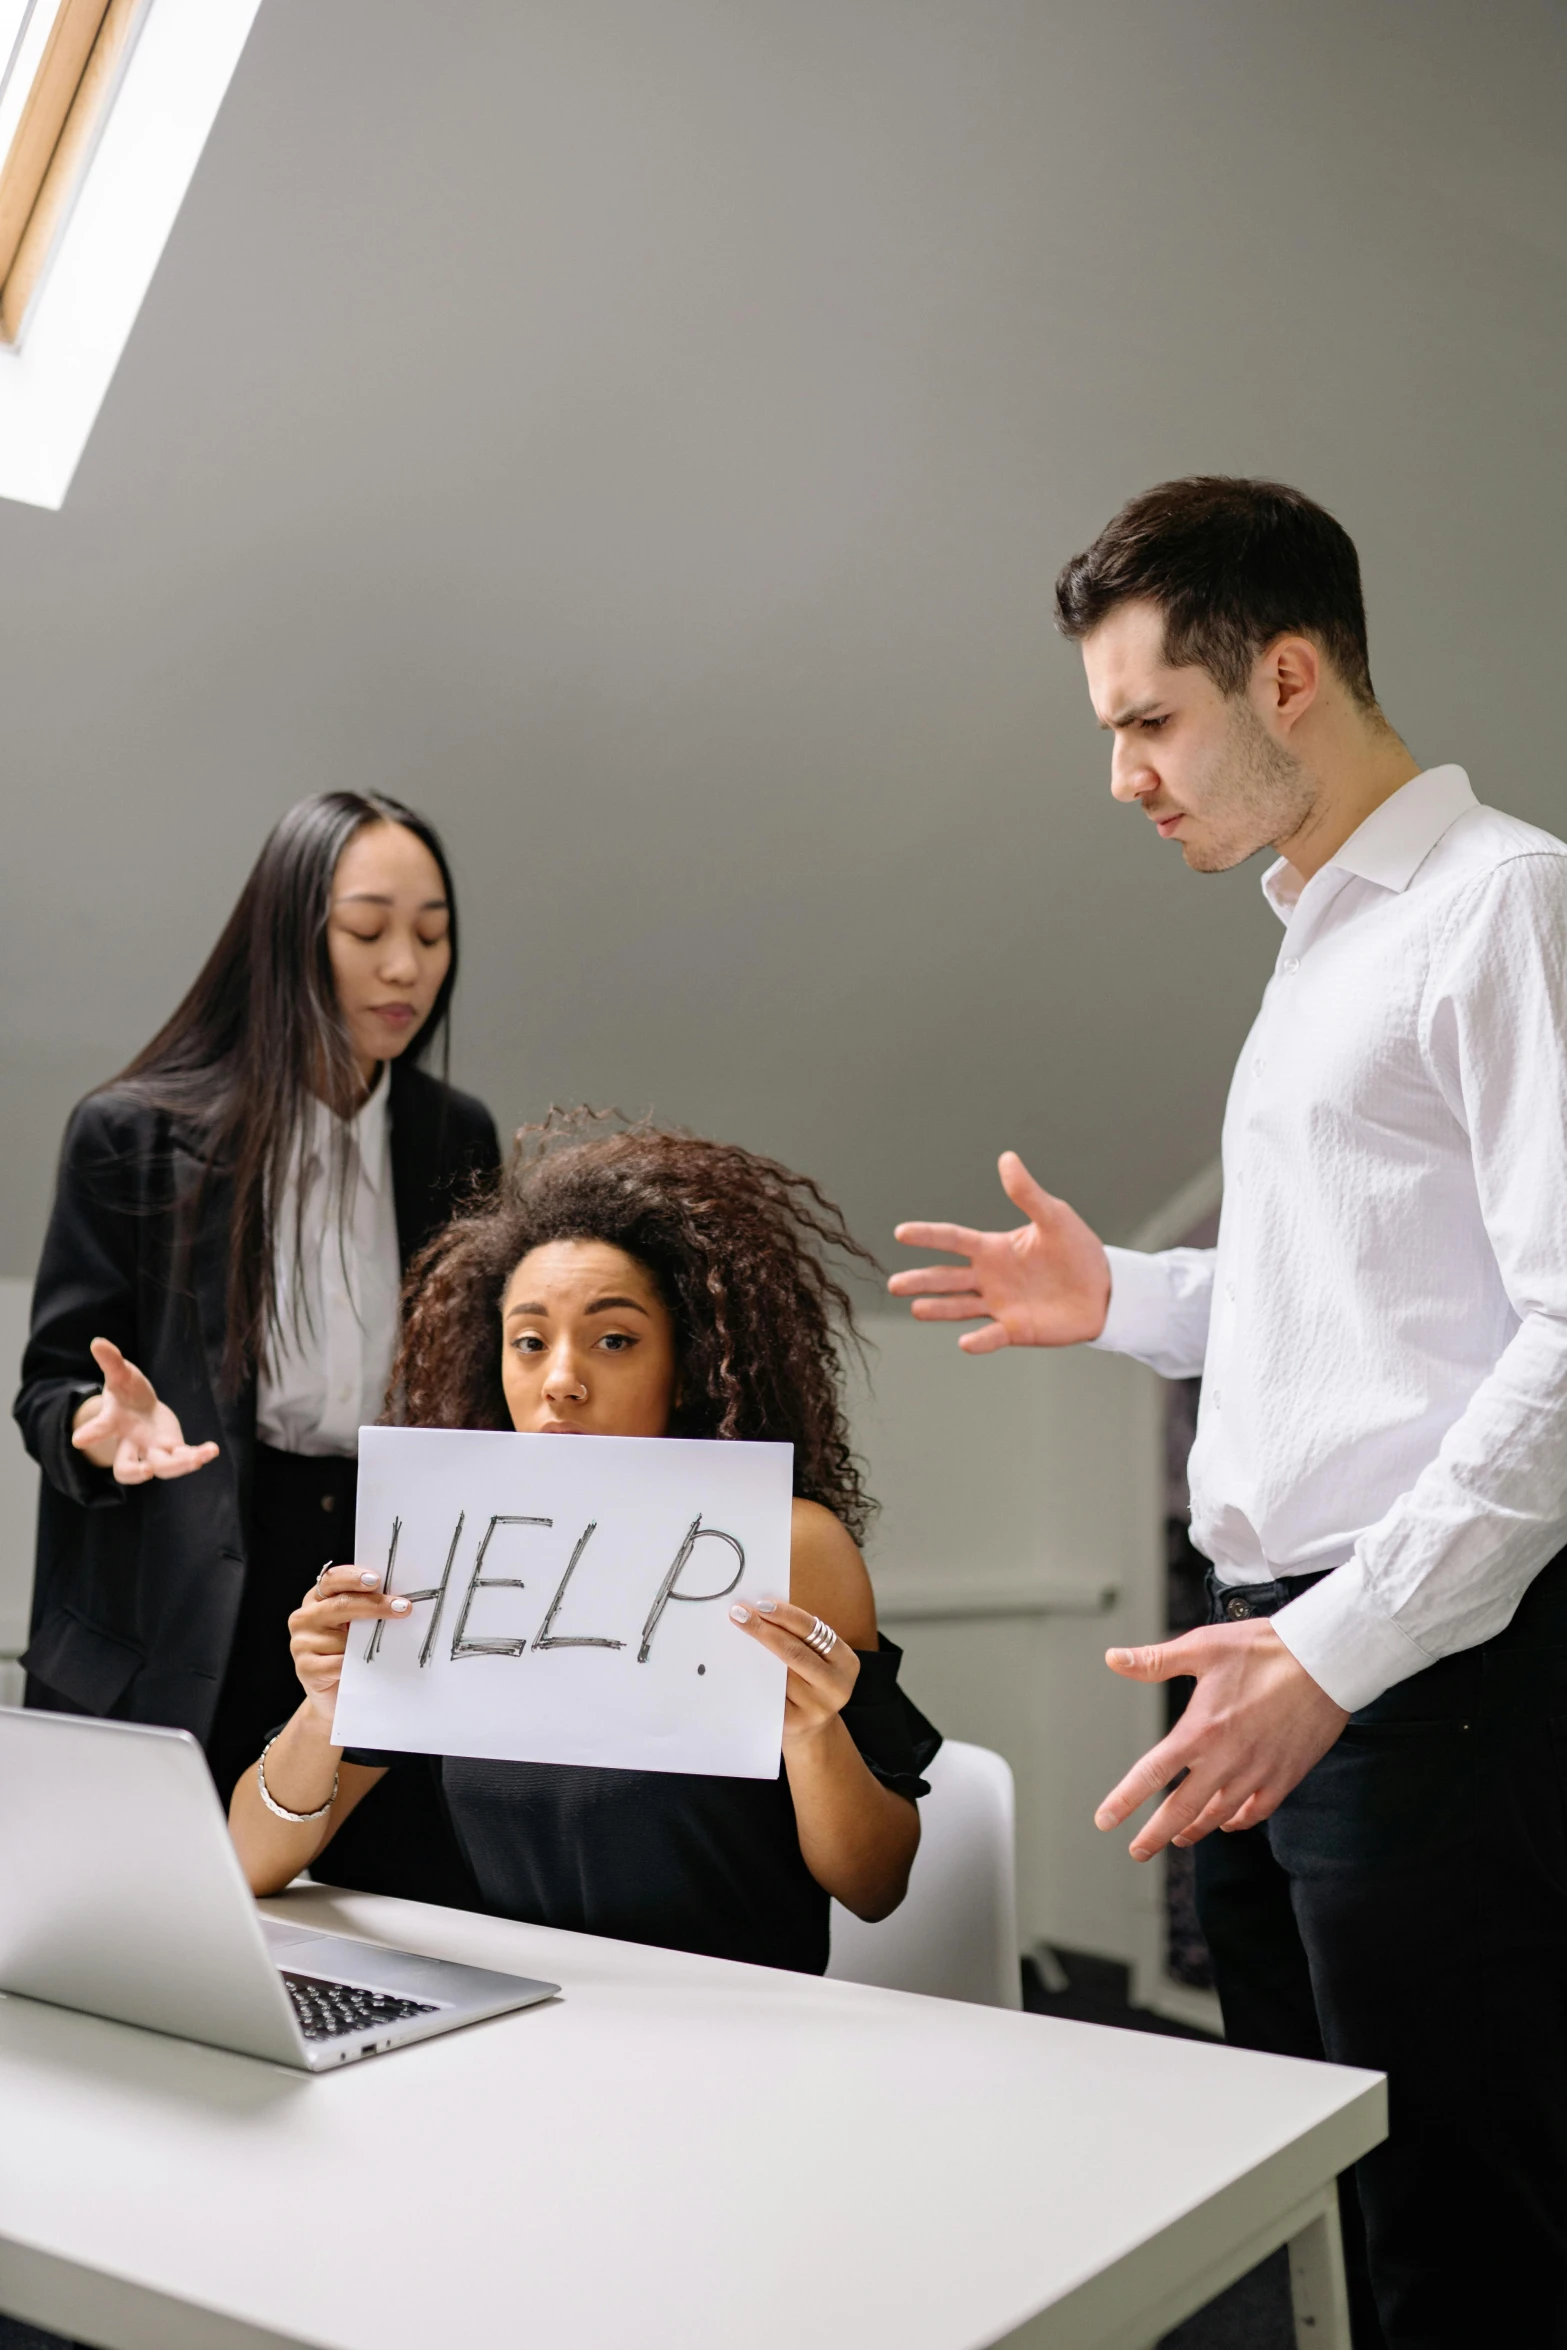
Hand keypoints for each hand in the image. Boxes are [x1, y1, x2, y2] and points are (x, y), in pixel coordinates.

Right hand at [70, 1336, 220, 1483]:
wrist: (142, 1410)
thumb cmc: (127, 1392)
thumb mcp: (120, 1374)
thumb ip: (111, 1361)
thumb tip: (97, 1341)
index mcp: (113, 1424)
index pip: (101, 1429)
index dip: (91, 1433)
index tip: (79, 1440)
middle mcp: (131, 1444)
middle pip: (125, 1468)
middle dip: (135, 1473)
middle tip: (148, 1471)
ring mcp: (152, 1450)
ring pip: (162, 1467)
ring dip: (179, 1465)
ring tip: (197, 1459)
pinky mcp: (173, 1449)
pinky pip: (185, 1457)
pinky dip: (199, 1455)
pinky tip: (212, 1450)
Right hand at [289, 1565, 412, 1728]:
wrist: (335, 1696)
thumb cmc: (351, 1654)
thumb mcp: (357, 1626)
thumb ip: (366, 1610)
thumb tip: (399, 1598)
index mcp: (317, 1599)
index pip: (332, 1580)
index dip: (353, 1577)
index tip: (377, 1580)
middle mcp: (304, 1618)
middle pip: (340, 1605)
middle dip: (375, 1605)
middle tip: (402, 1607)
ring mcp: (301, 1644)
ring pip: (341, 1638)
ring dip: (368, 1641)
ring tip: (391, 1644)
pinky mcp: (305, 1669)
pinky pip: (338, 1663)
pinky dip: (357, 1664)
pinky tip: (370, 1667)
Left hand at [730, 1597, 859, 1743]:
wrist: (811, 1729)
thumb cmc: (809, 1682)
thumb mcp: (816, 1658)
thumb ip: (799, 1638)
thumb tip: (761, 1610)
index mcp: (846, 1662)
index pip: (813, 1631)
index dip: (786, 1615)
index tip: (760, 1604)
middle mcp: (837, 1686)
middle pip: (794, 1652)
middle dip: (764, 1630)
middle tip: (739, 1614)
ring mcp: (817, 1708)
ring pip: (780, 1674)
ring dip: (754, 1654)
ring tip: (737, 1635)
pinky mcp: (795, 1723)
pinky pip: (770, 1695)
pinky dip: (753, 1678)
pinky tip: (739, 1666)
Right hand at [888, 1150, 1110, 1353]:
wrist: (1105, 1290)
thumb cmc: (1078, 1250)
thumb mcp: (1055, 1217)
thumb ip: (1028, 1193)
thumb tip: (1007, 1158)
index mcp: (993, 1248)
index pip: (953, 1240)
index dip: (928, 1236)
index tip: (900, 1232)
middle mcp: (989, 1277)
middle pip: (947, 1277)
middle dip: (921, 1280)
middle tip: (895, 1284)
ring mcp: (999, 1305)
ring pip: (959, 1307)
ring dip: (938, 1309)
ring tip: (915, 1309)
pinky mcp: (1015, 1330)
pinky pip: (991, 1336)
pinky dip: (978, 1341)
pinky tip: (965, 1342)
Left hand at [1094, 1619, 1349, 1858]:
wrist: (1325, 1661)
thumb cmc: (1264, 1649)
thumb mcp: (1203, 1647)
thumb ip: (1155, 1661)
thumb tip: (1113, 1659)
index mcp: (1199, 1730)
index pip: (1151, 1775)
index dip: (1124, 1801)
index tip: (1105, 1820)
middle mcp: (1226, 1759)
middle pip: (1181, 1810)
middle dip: (1156, 1835)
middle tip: (1138, 1850)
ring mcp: (1258, 1772)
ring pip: (1218, 1814)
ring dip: (1195, 1830)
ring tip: (1179, 1837)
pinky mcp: (1285, 1775)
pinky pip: (1258, 1811)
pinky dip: (1238, 1821)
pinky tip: (1228, 1821)